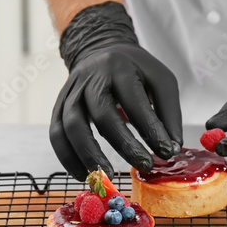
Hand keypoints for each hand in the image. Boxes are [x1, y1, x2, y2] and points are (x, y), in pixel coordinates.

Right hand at [51, 2, 182, 180]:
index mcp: (120, 67)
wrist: (100, 50)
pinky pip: (56, 133)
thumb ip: (168, 113)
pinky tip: (83, 174)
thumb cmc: (135, 71)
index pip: (134, 101)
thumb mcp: (161, 80)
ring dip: (88, 154)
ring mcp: (71, 91)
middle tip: (143, 165)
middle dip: (124, 144)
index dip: (150, 129)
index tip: (166, 152)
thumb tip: (170, 149)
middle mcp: (91, 77)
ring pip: (72, 125)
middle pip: (102, 113)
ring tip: (106, 176)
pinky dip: (66, 157)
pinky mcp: (58, 104)